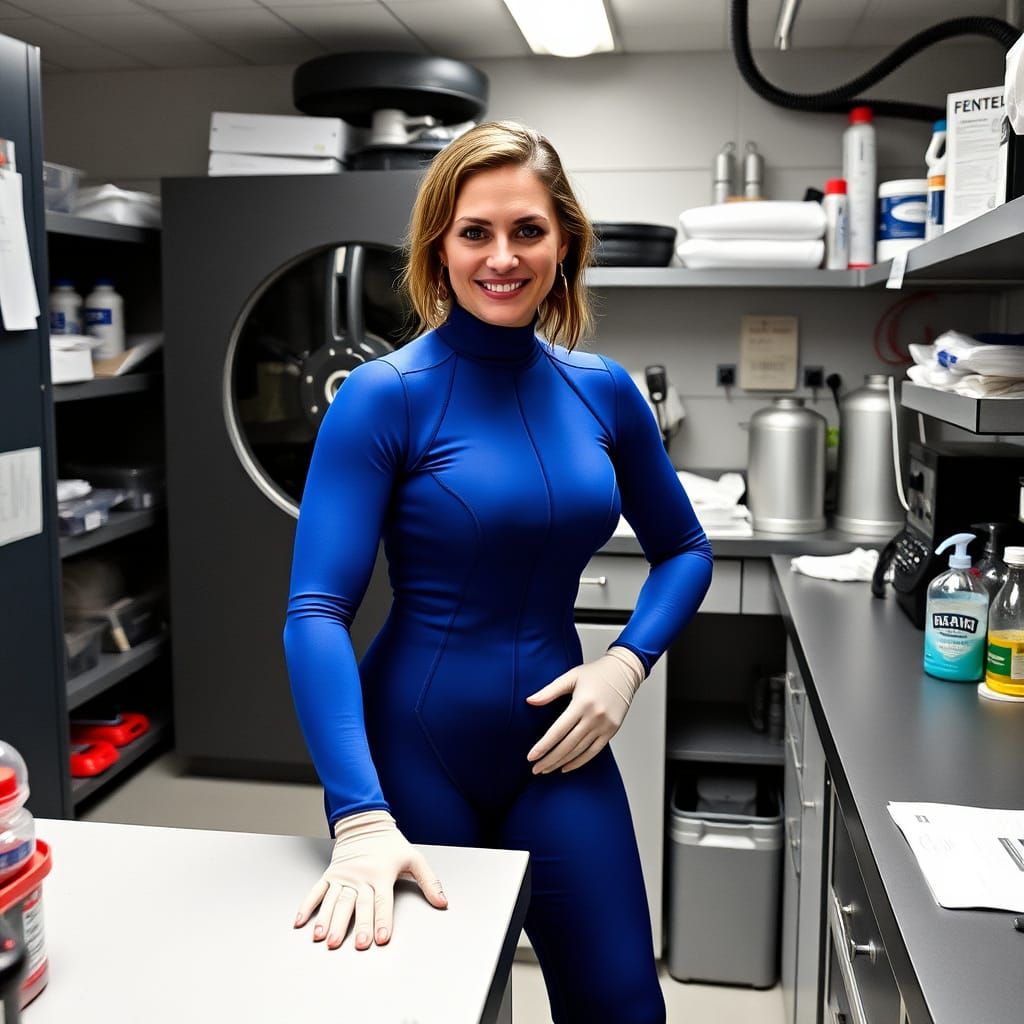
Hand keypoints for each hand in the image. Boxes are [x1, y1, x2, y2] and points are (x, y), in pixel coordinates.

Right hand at [294, 810, 447, 949]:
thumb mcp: (414, 859)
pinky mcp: (330, 874)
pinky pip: (317, 891)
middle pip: (358, 905)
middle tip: (355, 945)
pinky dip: (307, 906)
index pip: (382, 902)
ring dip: (328, 920)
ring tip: (324, 939)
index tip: (380, 939)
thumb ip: (429, 881)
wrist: (366, 823)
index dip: (382, 921)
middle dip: (357, 926)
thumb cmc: (391, 844)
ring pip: (334, 900)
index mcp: (381, 874)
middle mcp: (361, 877)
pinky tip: (301, 922)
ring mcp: (343, 876)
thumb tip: (443, 902)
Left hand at [525, 646, 644, 774]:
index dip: (543, 746)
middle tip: (535, 769)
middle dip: (550, 759)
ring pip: (579, 751)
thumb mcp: (571, 676)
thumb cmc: (596, 673)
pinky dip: (579, 761)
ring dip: (561, 762)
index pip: (558, 731)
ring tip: (547, 769)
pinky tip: (566, 766)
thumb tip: (530, 701)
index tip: (531, 757)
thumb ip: (549, 691)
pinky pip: (593, 751)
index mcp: (582, 703)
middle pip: (568, 745)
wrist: (624, 671)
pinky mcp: (612, 731)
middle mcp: (594, 717)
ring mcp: (604, 726)